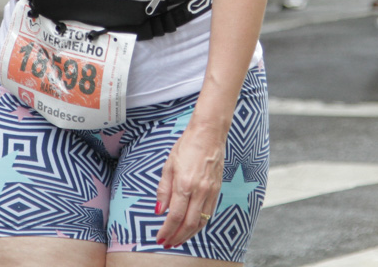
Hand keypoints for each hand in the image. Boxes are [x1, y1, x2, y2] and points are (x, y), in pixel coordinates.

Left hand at [155, 122, 224, 247]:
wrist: (209, 133)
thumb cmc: (187, 145)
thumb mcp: (169, 165)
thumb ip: (164, 190)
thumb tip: (159, 210)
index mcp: (185, 184)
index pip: (175, 216)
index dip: (167, 230)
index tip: (159, 238)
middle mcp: (200, 190)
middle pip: (189, 224)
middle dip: (177, 237)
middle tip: (167, 243)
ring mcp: (211, 191)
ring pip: (201, 221)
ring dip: (189, 234)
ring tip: (178, 240)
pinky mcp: (217, 189)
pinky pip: (209, 213)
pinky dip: (200, 224)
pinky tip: (191, 227)